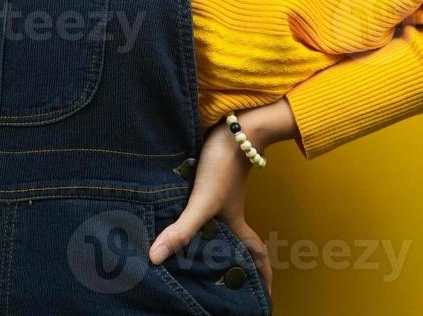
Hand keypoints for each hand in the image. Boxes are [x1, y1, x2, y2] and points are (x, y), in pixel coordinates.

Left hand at [147, 110, 277, 297]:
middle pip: (239, 243)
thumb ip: (182, 229)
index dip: (263, 276)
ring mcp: (221, 195)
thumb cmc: (223, 166)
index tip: (266, 296)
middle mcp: (231, 212)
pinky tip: (180, 216)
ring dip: (216, 239)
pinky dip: (197, 217)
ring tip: (200, 254)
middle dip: (237, 263)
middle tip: (228, 282)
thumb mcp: (202, 202)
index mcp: (236, 223)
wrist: (232, 127)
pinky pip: (205, 207)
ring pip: (222, 224)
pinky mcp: (209, 179)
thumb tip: (155, 257)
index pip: (256, 256)